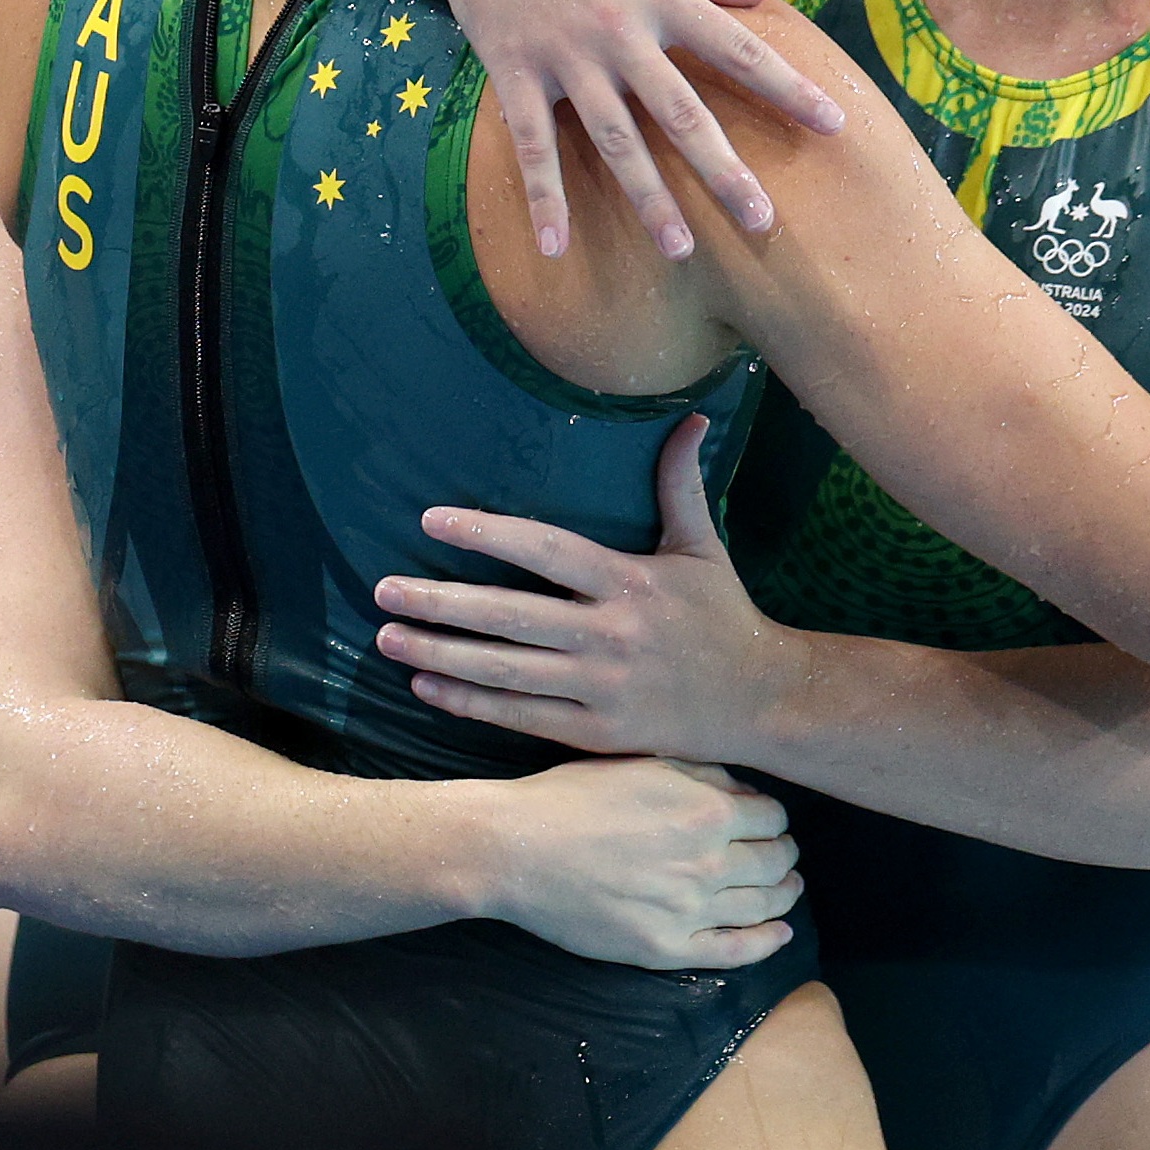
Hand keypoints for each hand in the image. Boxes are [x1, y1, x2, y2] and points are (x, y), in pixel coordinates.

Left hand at [375, 418, 797, 757]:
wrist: (765, 703)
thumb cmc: (725, 618)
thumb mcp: (704, 548)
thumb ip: (682, 485)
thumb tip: (689, 416)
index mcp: (631, 582)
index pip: (546, 550)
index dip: (488, 534)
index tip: (432, 520)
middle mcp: (613, 634)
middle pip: (512, 615)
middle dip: (442, 603)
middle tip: (383, 588)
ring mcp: (604, 687)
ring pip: (507, 671)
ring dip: (441, 655)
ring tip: (388, 637)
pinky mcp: (600, 733)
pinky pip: (523, 717)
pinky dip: (470, 704)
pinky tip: (425, 688)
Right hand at [430, 0, 841, 256]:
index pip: (741, 50)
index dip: (790, 89)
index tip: (835, 125)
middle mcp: (621, 34)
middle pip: (683, 114)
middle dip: (725, 171)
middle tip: (762, 222)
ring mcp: (566, 58)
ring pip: (615, 141)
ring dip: (647, 198)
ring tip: (677, 250)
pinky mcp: (515, 71)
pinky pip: (532, 146)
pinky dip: (543, 198)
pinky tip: (553, 246)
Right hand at [480, 750, 797, 971]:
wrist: (516, 849)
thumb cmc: (569, 798)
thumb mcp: (639, 763)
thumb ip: (700, 773)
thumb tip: (744, 791)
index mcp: (707, 812)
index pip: (773, 817)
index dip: (774, 819)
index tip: (767, 823)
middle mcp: (709, 863)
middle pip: (776, 862)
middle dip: (784, 855)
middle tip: (781, 855)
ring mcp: (690, 910)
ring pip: (764, 906)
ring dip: (784, 896)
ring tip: (786, 890)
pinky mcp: (667, 947)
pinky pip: (736, 950)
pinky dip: (768, 942)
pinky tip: (780, 933)